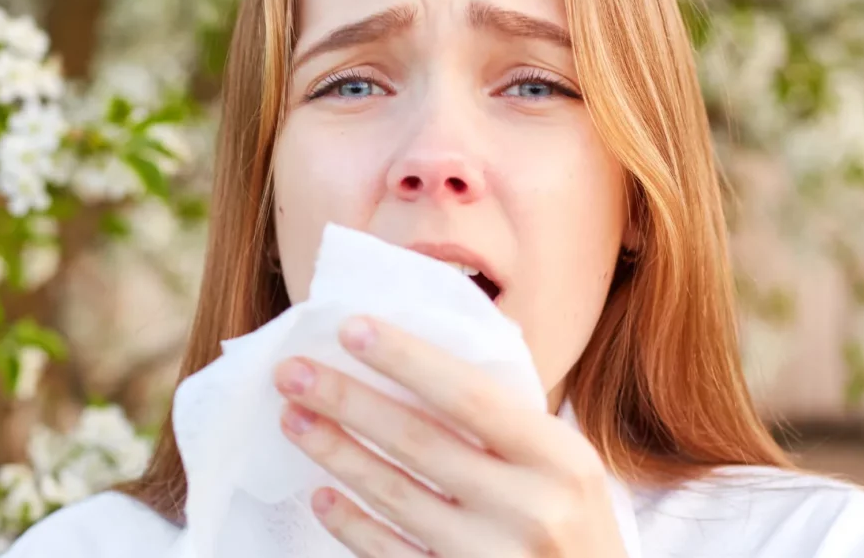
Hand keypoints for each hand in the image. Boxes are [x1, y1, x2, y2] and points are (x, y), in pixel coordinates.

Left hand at [271, 315, 626, 557]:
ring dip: (335, 453)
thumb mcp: (565, 467)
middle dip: (346, 401)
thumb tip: (416, 353)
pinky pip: (389, 555)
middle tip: (290, 372)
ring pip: (393, 496)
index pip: (469, 396)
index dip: (406, 360)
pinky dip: (351, 523)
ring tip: (293, 417)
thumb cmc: (572, 525)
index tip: (350, 329)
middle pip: (417, 442)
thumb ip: (506, 421)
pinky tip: (322, 494)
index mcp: (560, 459)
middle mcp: (529, 509)